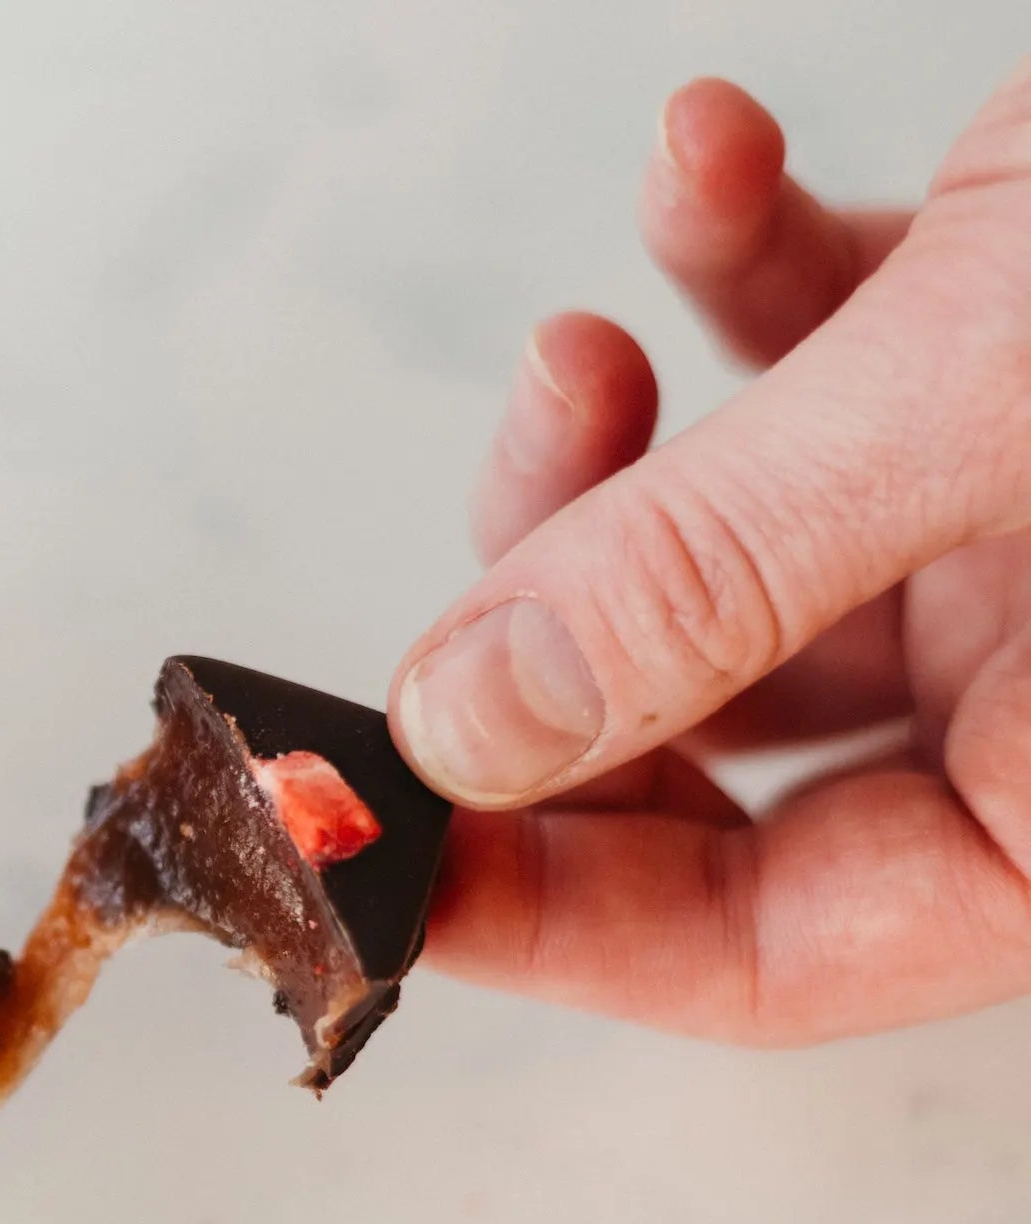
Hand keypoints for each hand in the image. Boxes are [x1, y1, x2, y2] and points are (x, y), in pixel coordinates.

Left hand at [392, 69, 1030, 1043]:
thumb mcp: (1005, 398)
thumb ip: (718, 574)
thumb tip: (469, 725)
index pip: (767, 954)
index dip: (550, 919)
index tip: (372, 848)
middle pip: (710, 766)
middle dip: (552, 662)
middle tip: (449, 598)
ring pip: (729, 576)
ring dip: (617, 467)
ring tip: (583, 344)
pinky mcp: (1021, 381)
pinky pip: (827, 376)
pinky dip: (744, 279)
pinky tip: (709, 155)